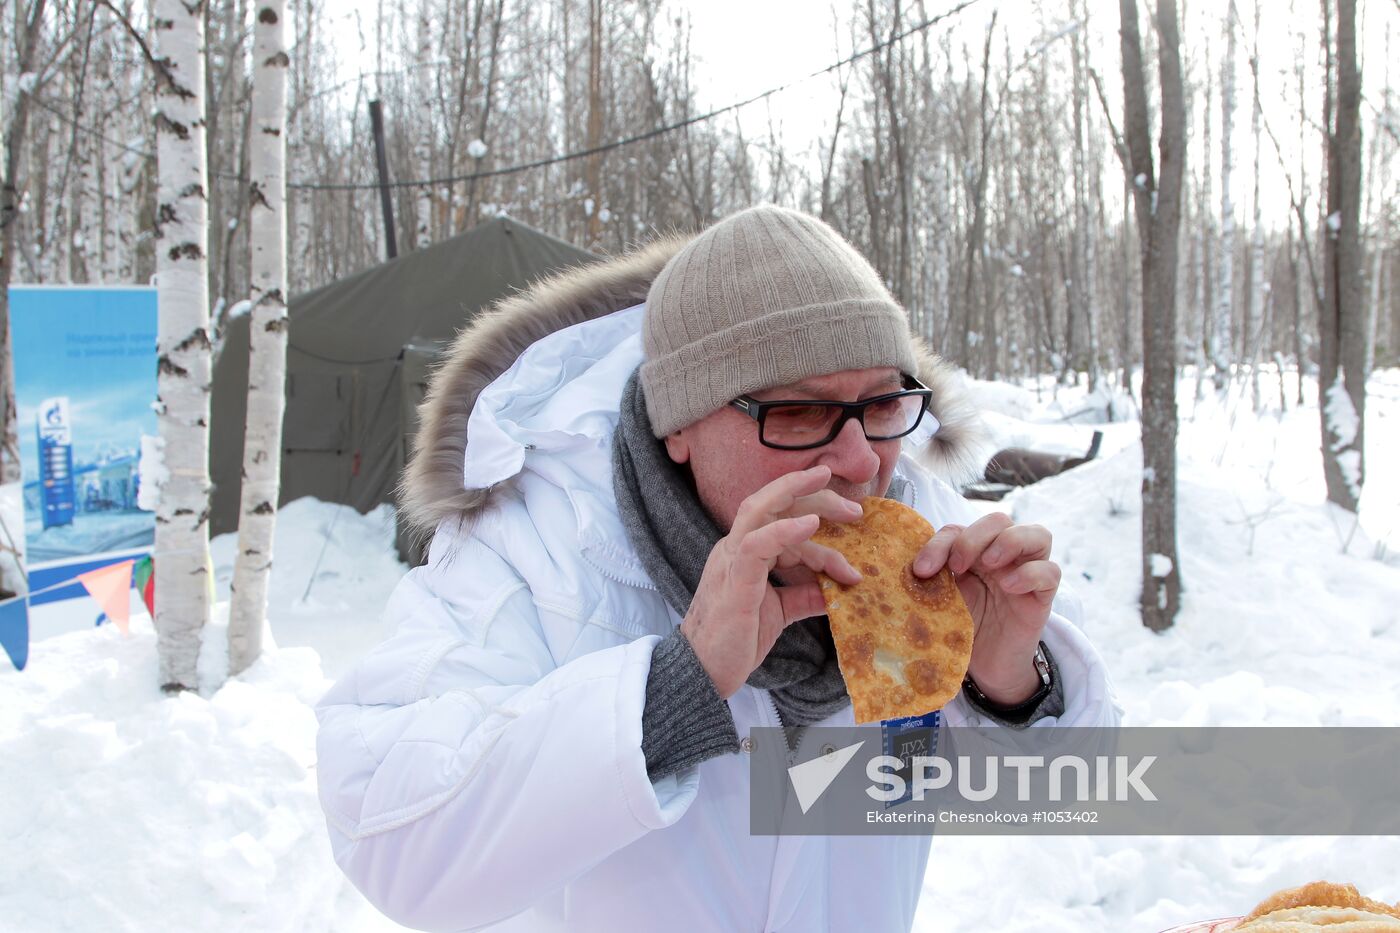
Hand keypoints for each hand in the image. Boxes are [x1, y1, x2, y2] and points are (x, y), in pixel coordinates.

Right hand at [681, 465, 863, 698]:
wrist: (703, 672)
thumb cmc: (735, 641)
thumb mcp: (779, 611)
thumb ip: (805, 595)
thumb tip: (839, 588)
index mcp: (744, 552)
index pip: (779, 517)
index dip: (818, 514)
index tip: (853, 527)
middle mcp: (735, 547)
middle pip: (771, 502)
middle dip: (814, 494)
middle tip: (855, 508)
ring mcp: (731, 560)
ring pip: (760, 510)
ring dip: (799, 497)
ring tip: (840, 502)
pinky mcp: (734, 580)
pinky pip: (756, 544)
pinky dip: (784, 530)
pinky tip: (811, 524)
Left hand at [912, 513, 1058, 705]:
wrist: (985, 669)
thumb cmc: (961, 630)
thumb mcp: (941, 603)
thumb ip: (930, 581)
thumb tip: (906, 569)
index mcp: (973, 554)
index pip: (958, 530)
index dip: (939, 542)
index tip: (921, 570)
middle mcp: (1002, 557)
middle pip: (999, 520)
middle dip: (974, 536)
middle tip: (957, 565)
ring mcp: (1026, 573)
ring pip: (1037, 534)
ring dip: (1009, 542)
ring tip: (989, 564)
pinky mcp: (1043, 596)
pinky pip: (1051, 572)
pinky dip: (1031, 573)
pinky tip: (1010, 586)